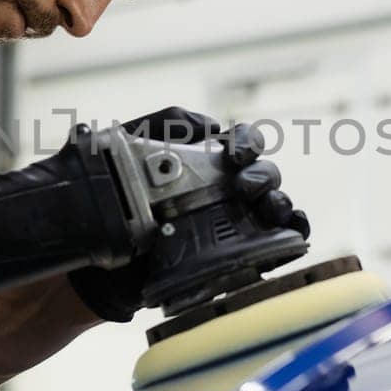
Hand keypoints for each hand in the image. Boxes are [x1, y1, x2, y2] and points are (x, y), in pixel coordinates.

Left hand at [69, 108, 309, 321]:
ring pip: (276, 207)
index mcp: (207, 164)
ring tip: (267, 210)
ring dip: (280, 203)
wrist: (98, 266)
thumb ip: (163, 124)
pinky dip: (292, 237)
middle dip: (263, 175)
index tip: (233, 153)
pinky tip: (290, 236)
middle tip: (244, 186)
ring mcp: (234, 225)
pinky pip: (276, 245)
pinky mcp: (235, 259)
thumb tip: (207, 125)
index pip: (243, 144)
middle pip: (266, 174)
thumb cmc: (114, 204)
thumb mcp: (125, 149)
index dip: (247, 142)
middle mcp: (227, 192)